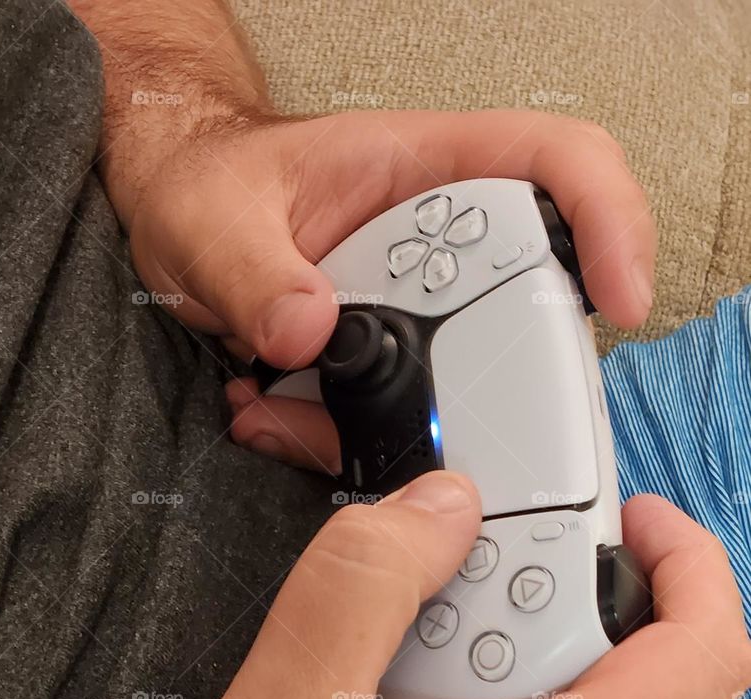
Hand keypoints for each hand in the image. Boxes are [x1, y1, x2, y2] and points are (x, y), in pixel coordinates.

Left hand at [119, 108, 653, 469]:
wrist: (171, 214)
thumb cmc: (203, 185)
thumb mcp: (213, 218)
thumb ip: (253, 272)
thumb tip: (310, 329)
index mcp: (423, 169)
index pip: (556, 167)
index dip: (610, 223)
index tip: (620, 300)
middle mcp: (436, 239)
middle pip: (530, 304)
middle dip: (491, 378)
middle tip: (432, 418)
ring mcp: (414, 304)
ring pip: (456, 381)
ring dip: (389, 425)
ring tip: (286, 416)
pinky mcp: (383, 358)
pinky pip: (395, 414)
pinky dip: (336, 439)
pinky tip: (269, 418)